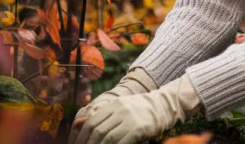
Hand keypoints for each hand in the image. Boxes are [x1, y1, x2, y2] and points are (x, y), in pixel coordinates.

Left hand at [71, 75, 201, 143]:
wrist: (165, 105)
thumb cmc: (141, 109)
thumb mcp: (121, 107)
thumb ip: (103, 114)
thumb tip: (79, 123)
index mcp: (114, 105)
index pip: (91, 122)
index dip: (81, 136)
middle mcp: (120, 111)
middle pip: (97, 130)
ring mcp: (130, 119)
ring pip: (107, 138)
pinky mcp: (139, 129)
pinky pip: (121, 142)